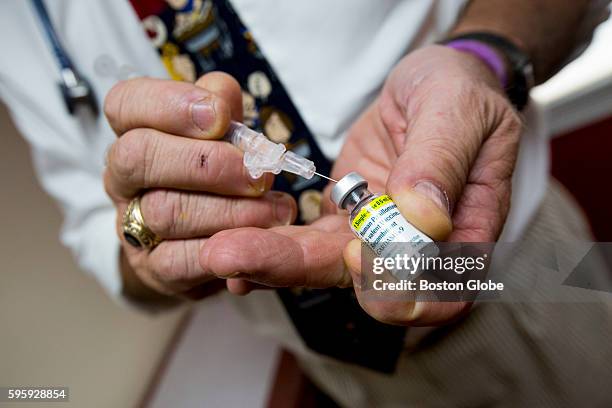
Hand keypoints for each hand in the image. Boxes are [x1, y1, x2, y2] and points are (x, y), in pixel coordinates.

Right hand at [103, 73, 296, 299]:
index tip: (220, 116)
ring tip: (276, 208)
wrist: (210, 241)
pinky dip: (226, 248)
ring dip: (230, 209)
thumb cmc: (218, 175)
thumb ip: (221, 106)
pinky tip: (260, 237)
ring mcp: (133, 226)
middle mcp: (124, 179)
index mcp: (135, 133)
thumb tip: (221, 98)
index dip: (169, 104)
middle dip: (205, 162)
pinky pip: (180, 260)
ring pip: (165, 211)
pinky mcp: (154, 269)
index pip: (125, 104)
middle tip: (258, 172)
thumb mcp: (223, 132)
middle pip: (138, 156)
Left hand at [200, 45, 521, 325]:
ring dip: (271, 260)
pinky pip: (305, 239)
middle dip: (297, 270)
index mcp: (465, 232)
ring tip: (220, 250)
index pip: (440, 290)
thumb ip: (442, 160)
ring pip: (324, 262)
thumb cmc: (460, 94)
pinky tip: (231, 244)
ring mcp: (375, 236)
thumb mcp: (459, 111)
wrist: (434, 84)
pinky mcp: (343, 219)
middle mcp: (417, 248)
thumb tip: (424, 216)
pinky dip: (270, 243)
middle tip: (237, 258)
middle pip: (363, 283)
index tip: (358, 253)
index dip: (400, 287)